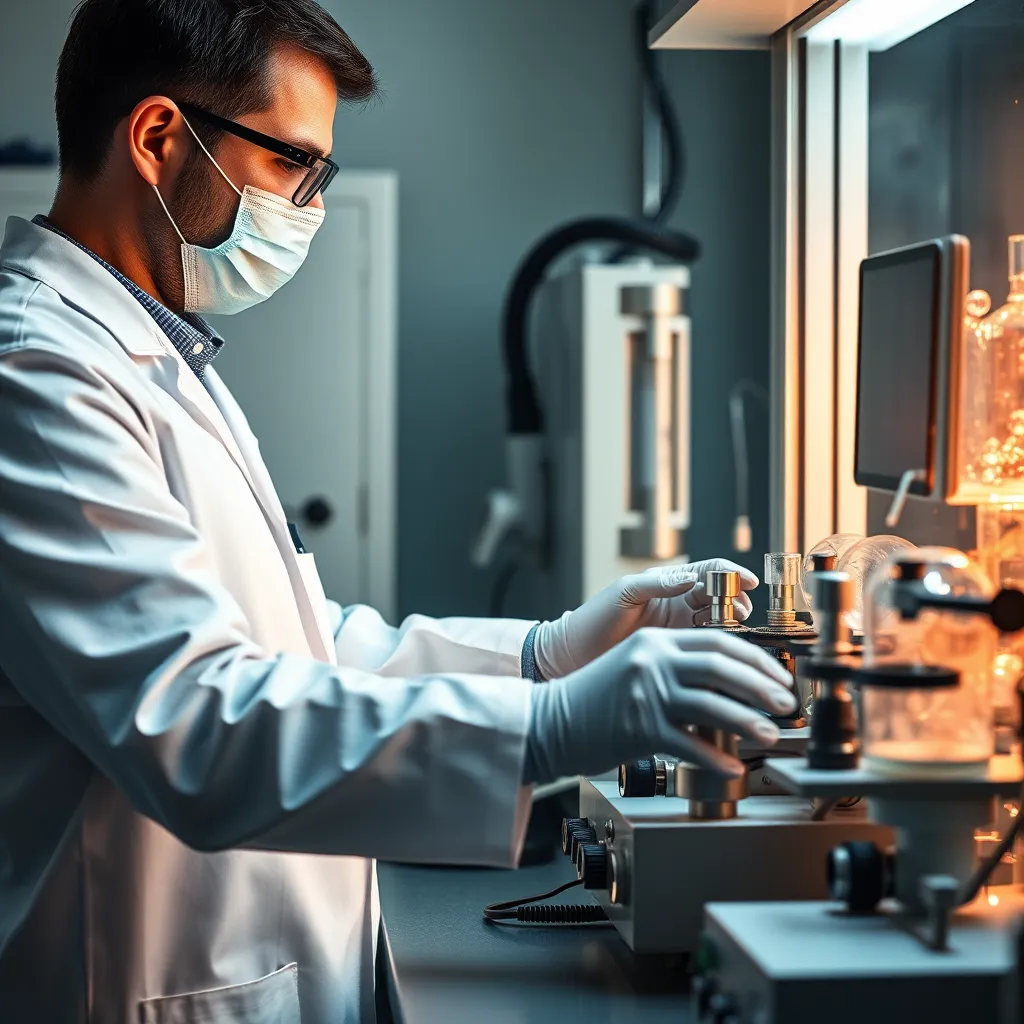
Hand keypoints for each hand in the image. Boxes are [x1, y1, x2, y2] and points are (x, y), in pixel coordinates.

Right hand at [523, 628, 796, 783]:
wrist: (550, 720)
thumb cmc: (595, 698)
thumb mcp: (634, 666)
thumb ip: (674, 667)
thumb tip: (728, 686)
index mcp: (654, 642)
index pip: (717, 641)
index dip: (755, 659)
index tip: (778, 676)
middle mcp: (651, 662)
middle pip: (720, 668)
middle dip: (761, 686)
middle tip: (786, 702)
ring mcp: (645, 694)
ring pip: (711, 705)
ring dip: (747, 722)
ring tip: (770, 733)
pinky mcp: (639, 729)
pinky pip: (689, 745)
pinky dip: (715, 759)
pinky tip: (732, 768)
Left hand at [533, 558, 757, 678]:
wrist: (575, 656)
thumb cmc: (593, 619)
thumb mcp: (623, 594)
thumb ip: (657, 584)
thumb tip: (691, 577)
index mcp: (667, 583)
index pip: (710, 571)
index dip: (732, 573)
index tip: (748, 582)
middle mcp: (679, 604)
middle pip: (722, 596)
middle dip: (736, 599)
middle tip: (737, 611)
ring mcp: (681, 629)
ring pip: (720, 622)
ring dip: (732, 623)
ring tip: (731, 629)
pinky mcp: (679, 653)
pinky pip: (708, 647)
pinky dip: (721, 647)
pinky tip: (723, 651)